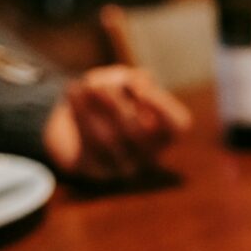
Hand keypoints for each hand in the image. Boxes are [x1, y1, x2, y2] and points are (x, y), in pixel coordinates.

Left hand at [42, 65, 191, 181]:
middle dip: (116, 105)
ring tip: (81, 86)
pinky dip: (79, 115)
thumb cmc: (110, 98)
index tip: (140, 89)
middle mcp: (149, 155)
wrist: (78, 123)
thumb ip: (131, 79)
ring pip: (109, 140)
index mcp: (165, 133)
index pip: (178, 126)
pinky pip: (87, 146)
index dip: (162, 107)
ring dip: (92, 108)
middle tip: (97, 86)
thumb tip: (137, 83)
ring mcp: (123, 166)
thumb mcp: (123, 81)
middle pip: (139, 133)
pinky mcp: (96, 170)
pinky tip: (72, 92)